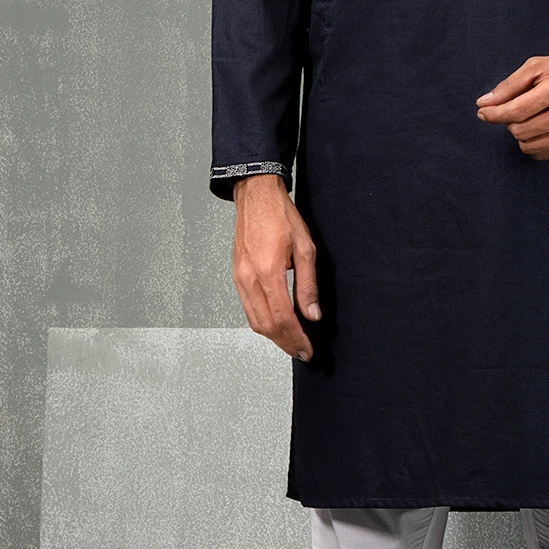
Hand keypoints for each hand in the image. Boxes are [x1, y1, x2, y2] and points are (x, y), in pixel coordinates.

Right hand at [231, 173, 320, 360]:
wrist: (256, 196)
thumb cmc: (281, 216)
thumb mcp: (305, 248)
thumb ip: (308, 285)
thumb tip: (313, 315)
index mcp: (268, 271)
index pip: (283, 318)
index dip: (297, 338)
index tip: (308, 349)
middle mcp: (249, 278)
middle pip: (266, 326)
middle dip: (285, 343)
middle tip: (302, 352)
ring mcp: (240, 278)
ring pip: (254, 320)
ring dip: (273, 336)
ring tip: (291, 342)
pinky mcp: (236, 276)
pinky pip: (247, 308)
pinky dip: (262, 321)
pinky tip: (275, 323)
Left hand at [474, 51, 548, 159]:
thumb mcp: (537, 66)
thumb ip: (509, 85)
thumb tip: (484, 104)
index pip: (516, 111)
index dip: (494, 114)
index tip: (483, 112)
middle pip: (520, 130)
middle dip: (509, 121)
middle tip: (516, 109)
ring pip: (528, 145)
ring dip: (521, 133)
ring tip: (530, 117)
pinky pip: (542, 154)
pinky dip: (534, 142)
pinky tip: (541, 127)